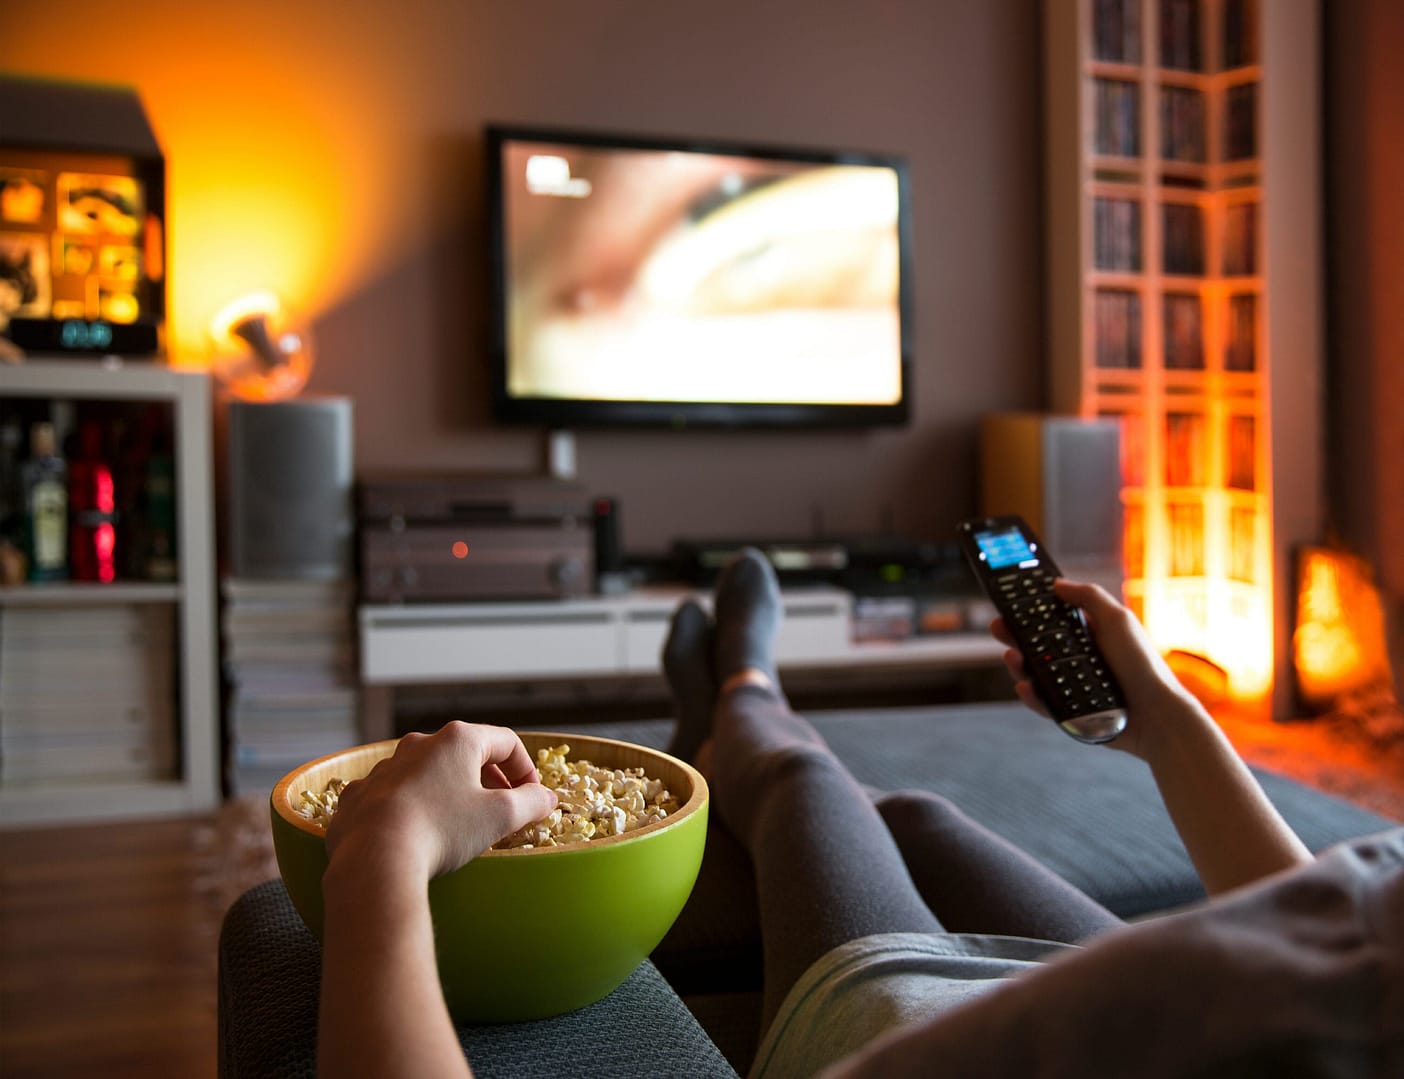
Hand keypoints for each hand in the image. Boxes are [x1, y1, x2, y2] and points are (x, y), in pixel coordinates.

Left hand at [325, 722, 558, 882]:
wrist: (374, 858)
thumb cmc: (443, 829)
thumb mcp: (500, 816)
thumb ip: (531, 802)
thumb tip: (547, 798)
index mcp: (457, 740)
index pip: (505, 742)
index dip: (526, 769)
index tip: (532, 797)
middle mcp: (418, 745)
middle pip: (465, 754)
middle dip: (489, 780)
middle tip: (501, 810)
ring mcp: (384, 769)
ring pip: (427, 774)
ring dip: (448, 792)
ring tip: (459, 824)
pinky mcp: (358, 796)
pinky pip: (392, 796)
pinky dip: (411, 809)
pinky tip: (416, 835)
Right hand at [992, 579, 1205, 759]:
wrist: (1157, 714)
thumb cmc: (1142, 665)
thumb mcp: (1118, 619)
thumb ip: (1089, 596)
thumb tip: (1057, 583)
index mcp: (1086, 636)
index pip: (1050, 620)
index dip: (1028, 612)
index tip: (1009, 603)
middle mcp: (1075, 660)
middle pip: (1034, 646)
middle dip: (1013, 635)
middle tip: (999, 626)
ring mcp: (1070, 686)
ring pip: (1033, 673)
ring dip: (1017, 664)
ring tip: (1013, 657)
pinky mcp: (1068, 712)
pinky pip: (1042, 702)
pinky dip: (1031, 695)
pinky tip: (1026, 686)